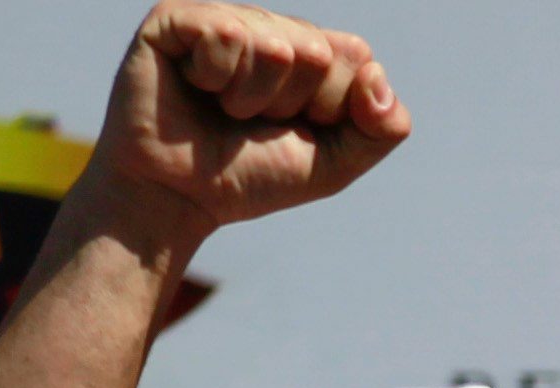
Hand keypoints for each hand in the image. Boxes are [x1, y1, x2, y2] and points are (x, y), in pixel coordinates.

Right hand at [90, 3, 409, 233]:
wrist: (178, 197)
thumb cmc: (251, 176)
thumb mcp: (335, 163)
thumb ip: (382, 128)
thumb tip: (376, 75)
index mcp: (310, 52)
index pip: (356, 57)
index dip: (330, 107)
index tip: (294, 129)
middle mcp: (270, 27)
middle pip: (317, 51)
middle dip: (289, 104)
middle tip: (250, 121)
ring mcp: (224, 16)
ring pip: (276, 46)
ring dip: (250, 97)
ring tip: (220, 108)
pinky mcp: (177, 17)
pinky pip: (227, 34)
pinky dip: (214, 76)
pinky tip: (193, 85)